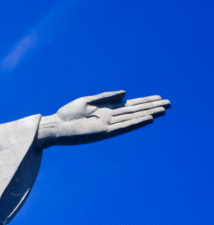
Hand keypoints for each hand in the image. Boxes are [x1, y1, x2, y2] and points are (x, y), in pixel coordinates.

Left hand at [35, 91, 169, 147]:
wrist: (55, 127)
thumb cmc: (67, 114)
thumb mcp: (87, 101)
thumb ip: (106, 97)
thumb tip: (125, 93)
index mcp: (106, 109)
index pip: (130, 105)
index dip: (145, 101)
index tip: (159, 98)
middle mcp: (110, 117)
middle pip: (135, 111)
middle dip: (151, 107)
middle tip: (169, 103)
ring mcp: (108, 125)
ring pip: (132, 118)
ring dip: (148, 114)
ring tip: (163, 110)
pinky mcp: (103, 132)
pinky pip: (123, 127)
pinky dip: (136, 123)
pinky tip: (148, 119)